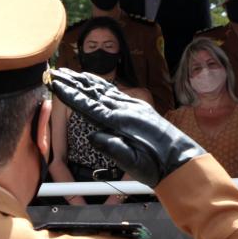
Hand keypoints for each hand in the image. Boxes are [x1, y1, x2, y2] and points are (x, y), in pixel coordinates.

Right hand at [49, 68, 204, 186]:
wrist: (181, 161)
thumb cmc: (157, 166)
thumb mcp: (133, 163)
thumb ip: (112, 148)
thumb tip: (93, 136)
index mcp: (121, 122)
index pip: (89, 105)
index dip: (70, 94)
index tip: (56, 83)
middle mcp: (127, 110)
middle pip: (95, 92)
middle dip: (75, 82)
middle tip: (58, 72)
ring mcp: (135, 107)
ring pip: (107, 90)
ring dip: (88, 81)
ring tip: (74, 73)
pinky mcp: (141, 109)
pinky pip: (118, 94)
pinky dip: (105, 87)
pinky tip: (100, 84)